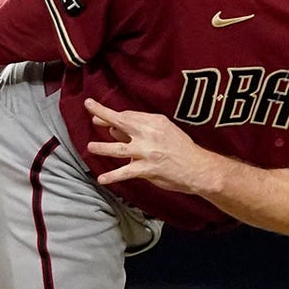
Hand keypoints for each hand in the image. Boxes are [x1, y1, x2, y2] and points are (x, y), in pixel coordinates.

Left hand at [84, 98, 211, 193]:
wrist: (198, 168)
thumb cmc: (181, 148)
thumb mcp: (164, 131)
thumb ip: (141, 129)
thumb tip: (114, 130)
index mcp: (155, 122)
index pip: (129, 115)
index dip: (111, 115)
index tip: (98, 114)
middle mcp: (149, 134)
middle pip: (122, 122)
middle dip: (103, 114)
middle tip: (89, 109)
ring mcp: (148, 152)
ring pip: (119, 149)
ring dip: (102, 147)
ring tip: (90, 147)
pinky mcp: (148, 169)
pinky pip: (126, 172)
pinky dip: (113, 176)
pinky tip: (102, 179)